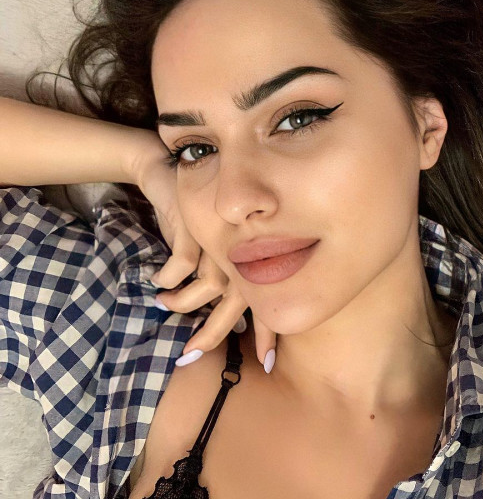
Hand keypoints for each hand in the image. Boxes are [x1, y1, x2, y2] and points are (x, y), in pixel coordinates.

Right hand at [131, 133, 277, 370]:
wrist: (176, 175)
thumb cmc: (201, 214)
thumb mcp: (216, 246)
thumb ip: (224, 275)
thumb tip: (221, 309)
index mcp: (252, 260)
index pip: (266, 300)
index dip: (267, 331)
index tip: (269, 362)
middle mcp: (242, 253)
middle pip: (235, 302)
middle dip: (214, 332)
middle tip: (192, 354)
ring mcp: (221, 241)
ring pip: (206, 288)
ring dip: (181, 302)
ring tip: (163, 304)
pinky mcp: (197, 229)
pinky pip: (181, 266)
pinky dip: (168, 278)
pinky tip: (158, 281)